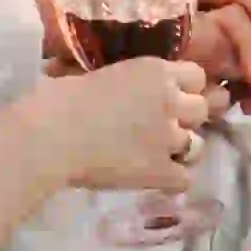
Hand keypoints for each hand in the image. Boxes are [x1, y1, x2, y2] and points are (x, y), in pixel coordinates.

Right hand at [13, 57, 213, 193]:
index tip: (168, 96)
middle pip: (201, 110)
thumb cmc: (59, 97)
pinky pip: (185, 178)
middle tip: (162, 127)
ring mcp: (168, 138)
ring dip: (182, 150)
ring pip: (198, 146)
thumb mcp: (100, 73)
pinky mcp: (160, 172)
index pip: (196, 76)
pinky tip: (154, 176)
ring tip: (159, 155)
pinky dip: (172, 179)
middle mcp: (171, 101)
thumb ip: (127, 80)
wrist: (49, 135)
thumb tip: (125, 86)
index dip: (184, 88)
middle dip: (185, 118)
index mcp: (155, 71)